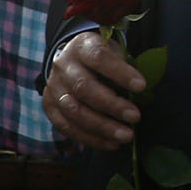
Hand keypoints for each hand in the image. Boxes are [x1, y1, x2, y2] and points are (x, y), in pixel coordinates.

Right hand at [44, 28, 143, 149]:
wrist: (71, 60)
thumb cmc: (102, 58)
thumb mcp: (113, 51)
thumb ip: (124, 67)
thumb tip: (140, 92)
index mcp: (82, 46)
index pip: (99, 58)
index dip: (120, 73)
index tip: (141, 86)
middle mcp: (63, 66)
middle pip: (84, 88)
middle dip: (112, 105)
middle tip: (136, 117)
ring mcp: (53, 88)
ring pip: (74, 111)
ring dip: (102, 127)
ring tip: (126, 136)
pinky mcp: (49, 107)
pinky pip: (67, 127)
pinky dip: (90, 138)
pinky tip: (110, 143)